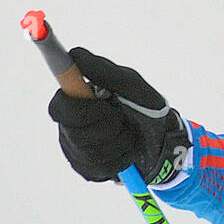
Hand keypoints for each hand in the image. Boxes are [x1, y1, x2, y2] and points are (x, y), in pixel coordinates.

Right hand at [47, 48, 190, 184]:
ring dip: (118, 141)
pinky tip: (127, 150)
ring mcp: (75, 149)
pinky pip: (99, 168)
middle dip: (106, 125)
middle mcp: (69, 125)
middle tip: (121, 117)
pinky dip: (120, 158)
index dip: (81, 107)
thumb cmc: (145, 107)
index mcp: (76, 101)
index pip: (60, 107)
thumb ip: (105, 72)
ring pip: (89, 152)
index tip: (106, 102)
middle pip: (74, 132)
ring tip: (127, 133)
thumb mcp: (132, 85)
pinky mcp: (86, 169)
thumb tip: (74, 54)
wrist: (164, 140)